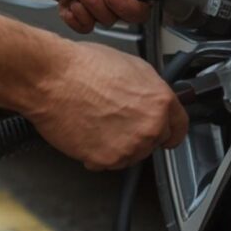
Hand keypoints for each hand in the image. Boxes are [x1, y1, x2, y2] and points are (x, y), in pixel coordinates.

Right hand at [27, 41, 187, 169]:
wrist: (52, 79)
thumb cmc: (83, 68)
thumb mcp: (132, 67)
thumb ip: (150, 90)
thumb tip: (154, 100)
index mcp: (160, 102)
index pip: (179, 127)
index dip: (170, 129)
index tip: (165, 134)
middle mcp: (150, 127)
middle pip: (154, 142)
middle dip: (139, 134)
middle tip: (116, 119)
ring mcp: (129, 147)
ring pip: (131, 155)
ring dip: (119, 146)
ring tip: (98, 122)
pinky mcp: (106, 160)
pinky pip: (107, 164)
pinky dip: (97, 155)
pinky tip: (87, 132)